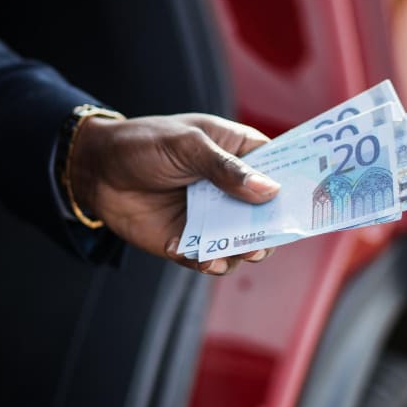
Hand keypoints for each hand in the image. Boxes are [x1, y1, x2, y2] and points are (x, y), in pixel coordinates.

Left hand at [68, 113, 279, 274]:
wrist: (94, 170)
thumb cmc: (144, 144)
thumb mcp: (187, 145)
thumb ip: (226, 168)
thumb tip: (270, 190)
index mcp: (239, 154)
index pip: (280, 169)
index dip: (297, 185)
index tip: (312, 200)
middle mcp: (232, 189)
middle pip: (268, 214)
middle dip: (273, 229)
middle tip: (266, 239)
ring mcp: (212, 217)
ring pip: (243, 242)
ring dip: (242, 251)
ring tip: (235, 253)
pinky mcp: (189, 242)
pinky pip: (209, 259)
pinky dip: (207, 262)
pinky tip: (197, 257)